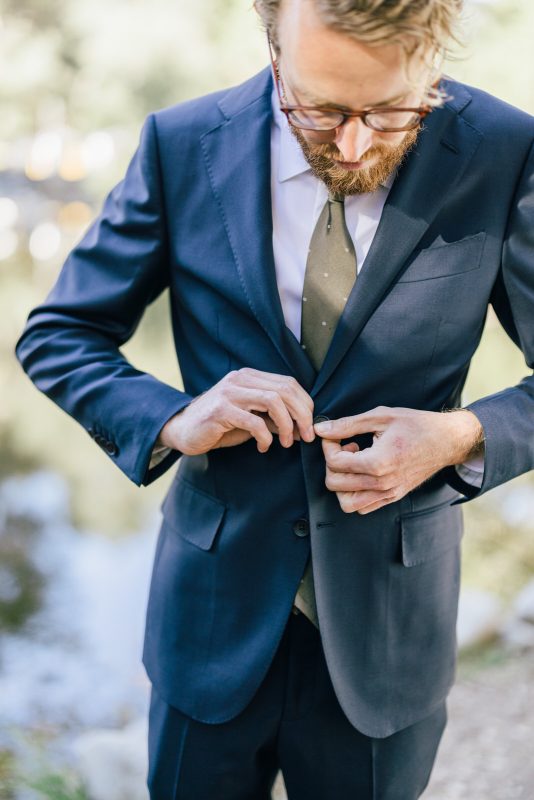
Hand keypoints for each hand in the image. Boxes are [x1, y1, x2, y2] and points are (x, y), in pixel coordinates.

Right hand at [158, 368, 314, 455]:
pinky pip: (254, 421)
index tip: (309, 426)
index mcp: (249, 377)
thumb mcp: (252, 420)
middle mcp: (240, 379)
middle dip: (302, 415)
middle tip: (306, 436)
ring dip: (286, 425)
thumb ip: (274, 420)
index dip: (305, 404)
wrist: (183, 431)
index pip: (288, 383)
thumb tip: (303, 429)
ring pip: (273, 401)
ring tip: (286, 443)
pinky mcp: (220, 410)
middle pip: (285, 390)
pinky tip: (263, 447)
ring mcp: (229, 392)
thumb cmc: (219, 426)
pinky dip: (265, 436)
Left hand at [314, 406, 483, 514]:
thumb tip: (320, 429)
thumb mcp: (380, 417)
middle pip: (334, 484)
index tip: (336, 435)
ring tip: (354, 463)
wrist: (446, 441)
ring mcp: (388, 494)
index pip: (335, 463)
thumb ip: (346, 425)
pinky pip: (363, 507)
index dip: (328, 445)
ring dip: (341, 483)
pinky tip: (363, 472)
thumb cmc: (415, 425)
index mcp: (377, 463)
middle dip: (332, 463)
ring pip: (346, 503)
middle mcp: (382, 484)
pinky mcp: (393, 497)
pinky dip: (355, 493)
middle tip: (345, 446)